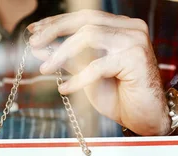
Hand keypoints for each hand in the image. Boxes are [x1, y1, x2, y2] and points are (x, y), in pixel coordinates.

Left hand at [27, 10, 170, 135]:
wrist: (145, 117)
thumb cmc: (119, 96)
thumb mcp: (85, 74)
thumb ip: (66, 59)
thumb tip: (38, 47)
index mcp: (120, 27)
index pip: (84, 16)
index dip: (56, 21)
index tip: (34, 30)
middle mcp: (130, 28)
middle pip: (85, 20)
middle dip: (55, 30)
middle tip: (33, 43)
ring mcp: (135, 41)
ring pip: (89, 36)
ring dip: (62, 52)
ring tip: (45, 69)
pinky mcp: (136, 59)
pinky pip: (98, 65)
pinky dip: (77, 78)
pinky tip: (64, 88)